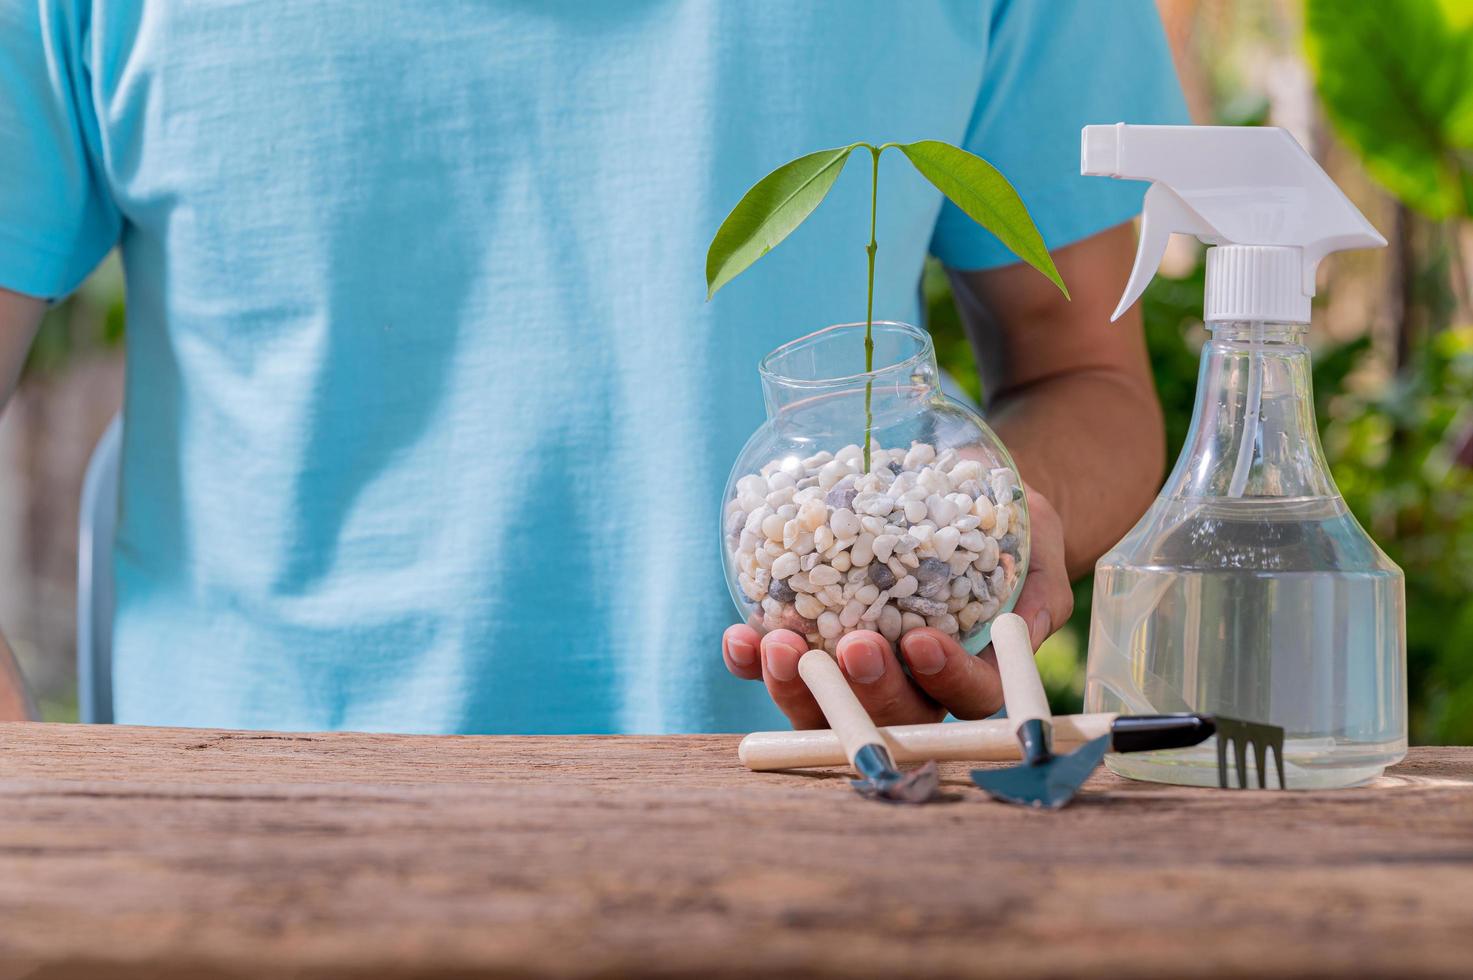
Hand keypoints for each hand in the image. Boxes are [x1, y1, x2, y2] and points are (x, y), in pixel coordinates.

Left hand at [721, 485, 1072, 728]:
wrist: (948, 494)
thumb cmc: (1001, 523)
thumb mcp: (1033, 540)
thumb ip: (1037, 583)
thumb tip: (1027, 623)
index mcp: (973, 670)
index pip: (969, 696)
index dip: (946, 679)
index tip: (923, 641)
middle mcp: (912, 685)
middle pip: (890, 716)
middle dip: (866, 691)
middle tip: (851, 647)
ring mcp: (855, 675)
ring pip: (825, 708)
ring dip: (798, 687)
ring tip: (779, 644)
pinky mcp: (809, 648)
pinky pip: (776, 671)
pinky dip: (752, 661)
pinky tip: (740, 638)